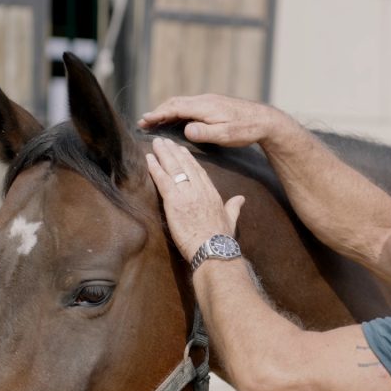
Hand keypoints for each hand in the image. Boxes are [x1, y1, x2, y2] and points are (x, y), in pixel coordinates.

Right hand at [138, 94, 299, 148]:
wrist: (264, 120)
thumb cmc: (245, 129)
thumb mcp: (225, 135)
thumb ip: (204, 133)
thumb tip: (186, 130)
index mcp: (204, 106)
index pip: (175, 108)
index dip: (158, 114)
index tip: (144, 120)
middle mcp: (204, 100)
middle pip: (175, 103)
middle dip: (158, 112)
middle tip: (144, 122)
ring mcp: (209, 101)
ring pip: (182, 103)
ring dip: (167, 111)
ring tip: (154, 121)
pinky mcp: (213, 105)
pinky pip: (190, 106)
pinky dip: (177, 112)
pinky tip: (175, 120)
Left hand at [145, 137, 244, 260]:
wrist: (213, 249)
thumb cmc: (221, 239)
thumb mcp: (231, 219)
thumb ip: (234, 207)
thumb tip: (241, 198)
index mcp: (212, 193)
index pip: (198, 171)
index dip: (189, 159)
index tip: (182, 150)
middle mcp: (199, 189)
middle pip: (185, 165)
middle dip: (174, 151)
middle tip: (165, 141)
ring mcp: (187, 194)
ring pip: (173, 168)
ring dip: (163, 154)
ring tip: (156, 143)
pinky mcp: (174, 201)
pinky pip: (163, 180)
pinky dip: (155, 168)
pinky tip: (149, 159)